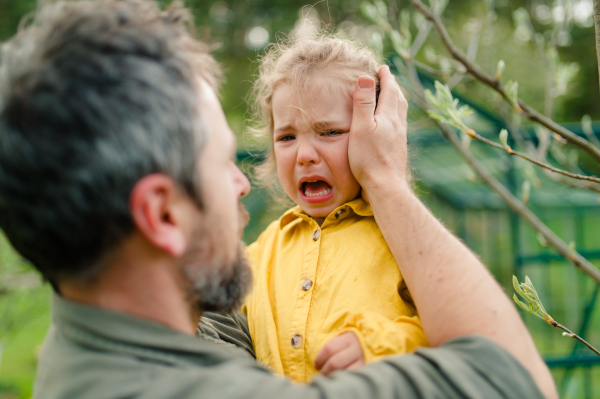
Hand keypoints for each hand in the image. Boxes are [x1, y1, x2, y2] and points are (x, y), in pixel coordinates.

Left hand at [314, 332, 364, 375]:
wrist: (371, 344)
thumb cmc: (352, 343)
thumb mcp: (343, 339)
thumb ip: (333, 347)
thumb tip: (317, 363)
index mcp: (348, 337)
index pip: (328, 348)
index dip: (319, 359)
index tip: (316, 366)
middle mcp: (356, 348)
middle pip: (334, 362)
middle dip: (324, 370)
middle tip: (321, 374)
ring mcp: (362, 359)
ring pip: (342, 371)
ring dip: (332, 376)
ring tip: (329, 376)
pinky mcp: (365, 368)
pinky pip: (350, 376)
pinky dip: (342, 378)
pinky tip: (339, 377)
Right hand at [348, 65, 408, 193]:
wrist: (386, 185)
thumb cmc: (369, 158)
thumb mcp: (361, 127)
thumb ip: (363, 102)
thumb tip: (366, 77)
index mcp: (389, 116)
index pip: (390, 90)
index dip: (386, 77)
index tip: (382, 68)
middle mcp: (398, 124)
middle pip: (399, 99)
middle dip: (393, 86)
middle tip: (388, 78)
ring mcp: (400, 137)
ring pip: (401, 112)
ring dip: (397, 100)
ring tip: (392, 97)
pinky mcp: (399, 149)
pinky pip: (400, 125)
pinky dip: (396, 116)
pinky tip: (392, 124)